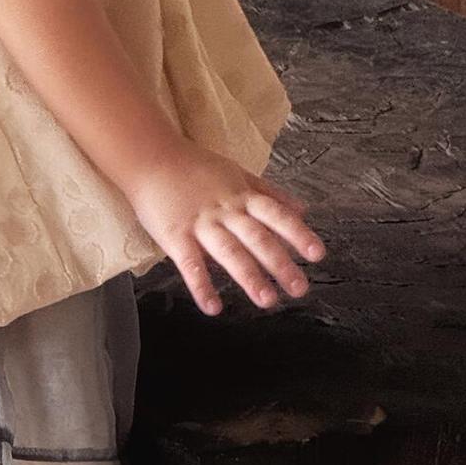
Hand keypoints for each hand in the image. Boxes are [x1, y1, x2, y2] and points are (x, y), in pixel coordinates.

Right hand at [122, 146, 324, 316]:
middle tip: (299, 289)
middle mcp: (225, 210)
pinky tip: (213, 307)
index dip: (297, 234)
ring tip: (267, 301)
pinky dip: (201, 285)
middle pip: (257, 238)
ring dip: (249, 277)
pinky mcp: (174, 235)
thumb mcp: (236, 173)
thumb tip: (303, 209)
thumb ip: (269, 193)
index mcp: (241, 196)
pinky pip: (189, 263)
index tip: (317, 254)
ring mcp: (200, 223)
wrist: (148, 157)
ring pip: (228, 251)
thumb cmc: (193, 166)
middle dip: (279, 264)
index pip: (275, 215)